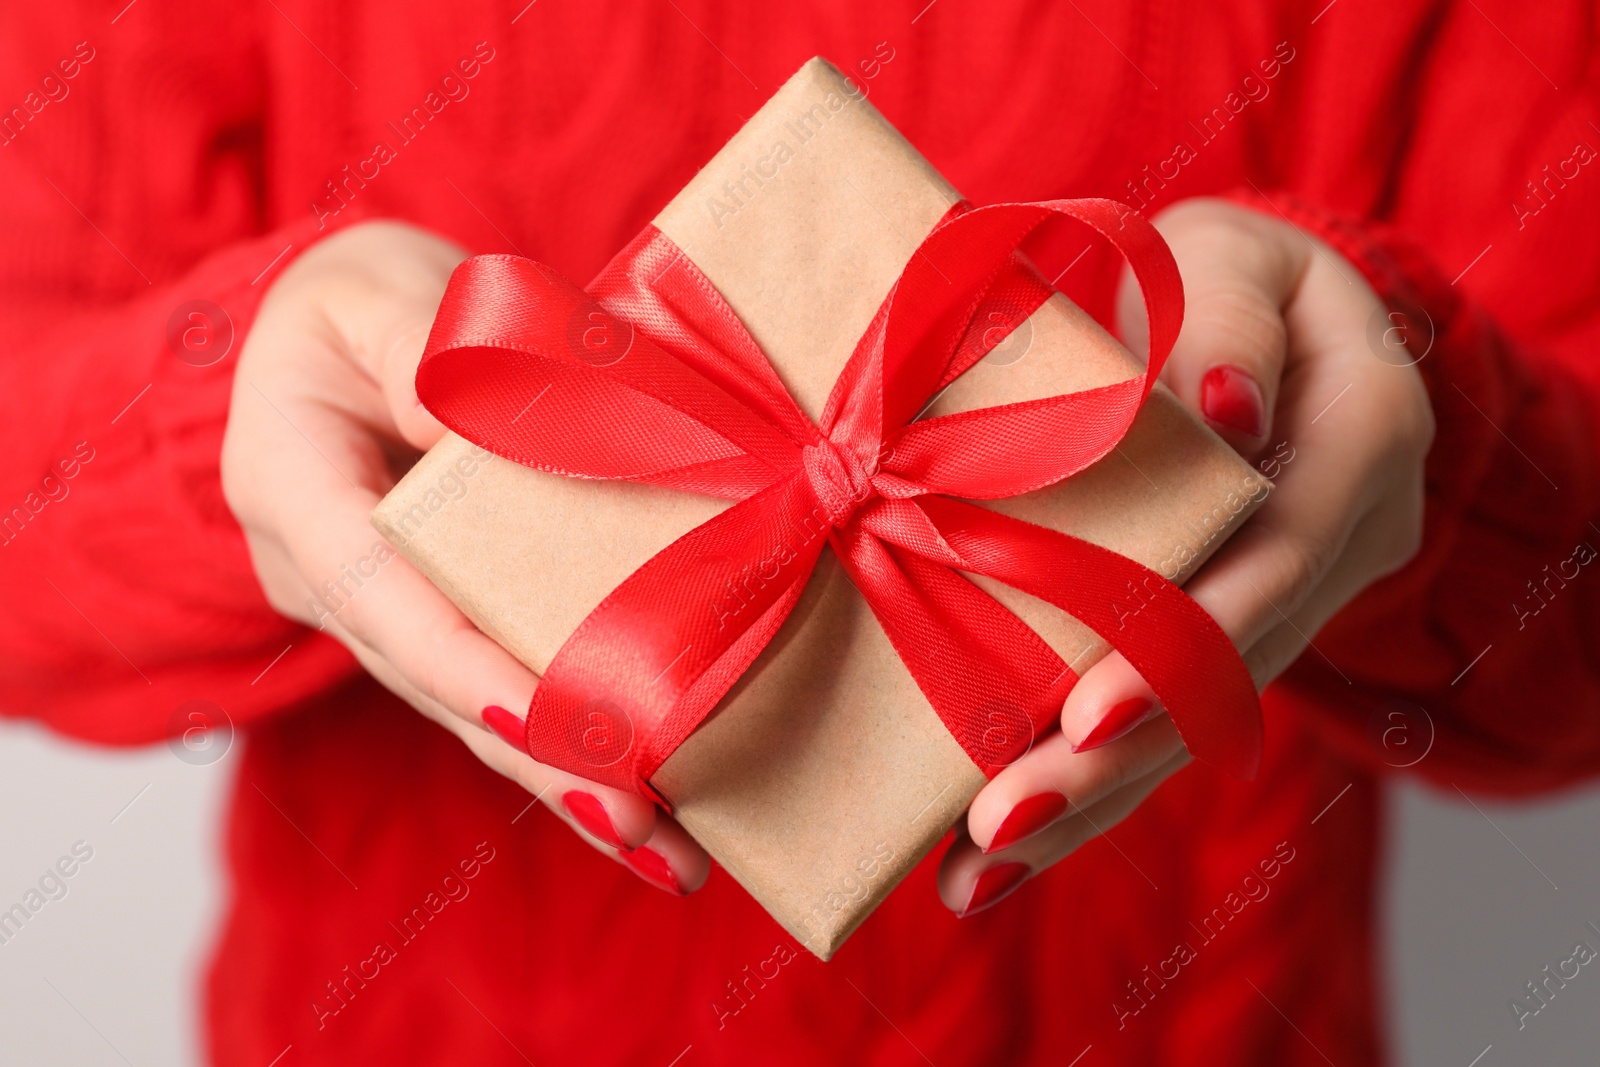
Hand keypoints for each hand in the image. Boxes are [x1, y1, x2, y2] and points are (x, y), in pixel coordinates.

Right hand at [221, 220, 708, 895]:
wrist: (342, 336)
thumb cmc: (359, 302)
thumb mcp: (376, 288)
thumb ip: (422, 346)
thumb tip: (491, 424)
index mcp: (290, 483)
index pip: (374, 585)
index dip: (457, 656)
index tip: (544, 715)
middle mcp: (323, 573)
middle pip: (433, 682)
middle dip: (538, 758)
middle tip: (637, 825)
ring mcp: (381, 614)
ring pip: (472, 713)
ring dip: (570, 784)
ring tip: (671, 856)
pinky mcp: (439, 626)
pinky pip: (503, 695)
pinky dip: (574, 752)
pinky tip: (650, 813)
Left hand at [939, 197, 1434, 915]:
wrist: (1254, 319)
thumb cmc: (1216, 274)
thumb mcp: (1226, 253)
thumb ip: (1224, 314)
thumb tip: (1220, 407)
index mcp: (1362, 431)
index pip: (1282, 552)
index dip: (1190, 639)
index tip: (1090, 714)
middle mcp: (1347, 535)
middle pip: (1237, 669)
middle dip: (1121, 757)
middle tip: (1004, 823)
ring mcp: (1296, 595)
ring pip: (1202, 718)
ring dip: (1094, 797)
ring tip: (982, 869)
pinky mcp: (1237, 630)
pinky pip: (1171, 712)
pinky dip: (1092, 779)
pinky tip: (1000, 851)